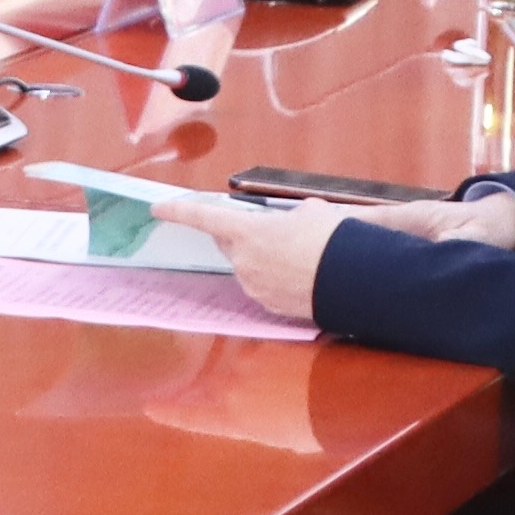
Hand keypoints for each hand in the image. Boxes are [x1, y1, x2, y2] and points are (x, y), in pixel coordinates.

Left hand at [188, 189, 349, 322]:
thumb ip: (290, 215)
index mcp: (245, 232)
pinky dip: (276, 279)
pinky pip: (264, 286)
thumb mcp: (311, 212)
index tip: (158, 208)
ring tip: (300, 256)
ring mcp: (254, 286)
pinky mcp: (269, 306)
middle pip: (228, 244)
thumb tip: (295, 221)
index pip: (201, 217)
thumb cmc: (331, 238)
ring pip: (248, 266)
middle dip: (241, 236)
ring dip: (264, 259)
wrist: (356, 281)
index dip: (178, 210)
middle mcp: (242, 261)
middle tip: (269, 232)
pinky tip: (302, 276)